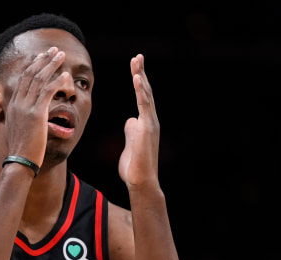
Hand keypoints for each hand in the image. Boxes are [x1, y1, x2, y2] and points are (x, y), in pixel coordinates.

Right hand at [5, 47, 70, 166]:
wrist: (20, 161)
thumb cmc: (23, 150)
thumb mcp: (20, 129)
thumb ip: (25, 119)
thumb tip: (31, 118)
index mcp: (13, 105)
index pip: (23, 79)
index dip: (33, 66)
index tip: (42, 57)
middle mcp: (18, 103)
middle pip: (31, 74)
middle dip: (43, 60)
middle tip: (54, 50)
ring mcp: (26, 107)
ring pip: (39, 79)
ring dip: (51, 65)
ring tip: (62, 55)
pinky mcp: (37, 114)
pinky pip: (48, 92)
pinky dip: (57, 81)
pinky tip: (65, 75)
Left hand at [119, 54, 160, 188]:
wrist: (140, 181)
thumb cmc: (134, 166)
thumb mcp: (130, 143)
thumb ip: (131, 130)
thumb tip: (130, 120)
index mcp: (146, 123)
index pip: (142, 97)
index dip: (139, 81)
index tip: (135, 66)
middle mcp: (150, 120)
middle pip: (145, 92)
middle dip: (141, 73)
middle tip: (137, 56)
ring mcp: (150, 123)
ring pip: (146, 95)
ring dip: (141, 76)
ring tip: (136, 61)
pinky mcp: (147, 128)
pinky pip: (144, 105)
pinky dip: (141, 91)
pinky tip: (137, 78)